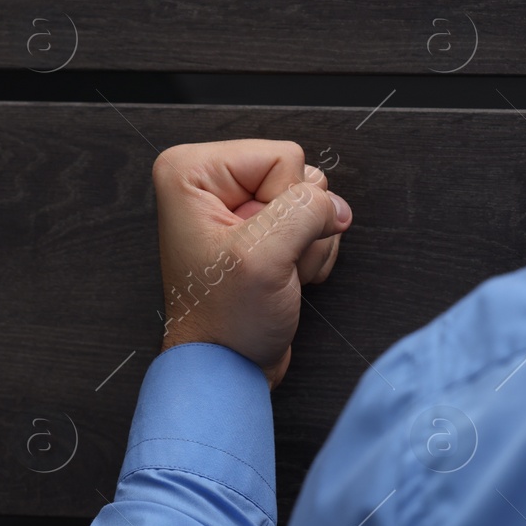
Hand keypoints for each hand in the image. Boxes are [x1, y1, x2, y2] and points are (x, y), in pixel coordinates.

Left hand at [153, 140, 352, 387]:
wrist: (226, 369)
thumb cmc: (225, 323)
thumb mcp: (264, 258)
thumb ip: (304, 211)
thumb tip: (334, 204)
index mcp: (192, 172)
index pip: (281, 156)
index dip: (286, 204)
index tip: (260, 244)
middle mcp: (211, 183)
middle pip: (298, 176)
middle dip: (299, 226)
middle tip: (270, 262)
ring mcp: (238, 208)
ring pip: (310, 202)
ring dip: (307, 244)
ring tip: (276, 274)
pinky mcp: (260, 231)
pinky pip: (311, 223)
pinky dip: (309, 255)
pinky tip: (285, 278)